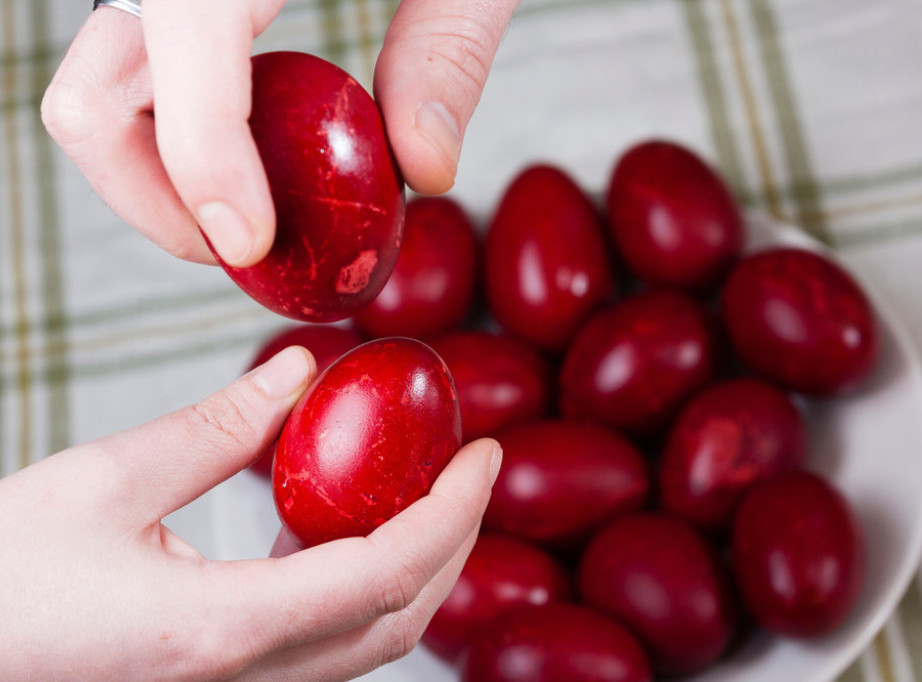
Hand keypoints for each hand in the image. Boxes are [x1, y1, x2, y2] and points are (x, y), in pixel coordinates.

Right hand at [0, 346, 499, 679]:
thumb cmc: (4, 583)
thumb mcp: (103, 483)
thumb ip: (216, 428)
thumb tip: (301, 371)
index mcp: (223, 629)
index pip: (386, 574)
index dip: (453, 512)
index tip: (485, 453)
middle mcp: (246, 680)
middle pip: (400, 618)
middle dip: (455, 539)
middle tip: (472, 467)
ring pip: (370, 639)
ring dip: (418, 565)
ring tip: (428, 490)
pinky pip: (328, 643)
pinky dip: (365, 584)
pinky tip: (349, 528)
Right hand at [41, 0, 519, 266]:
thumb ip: (448, 48)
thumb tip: (426, 170)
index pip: (182, 33)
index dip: (201, 156)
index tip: (251, 242)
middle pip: (91, 92)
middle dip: (157, 197)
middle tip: (248, 244)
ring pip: (97, 97)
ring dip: (159, 182)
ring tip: (252, 216)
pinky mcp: (174, 0)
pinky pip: (136, 80)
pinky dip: (176, 141)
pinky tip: (251, 161)